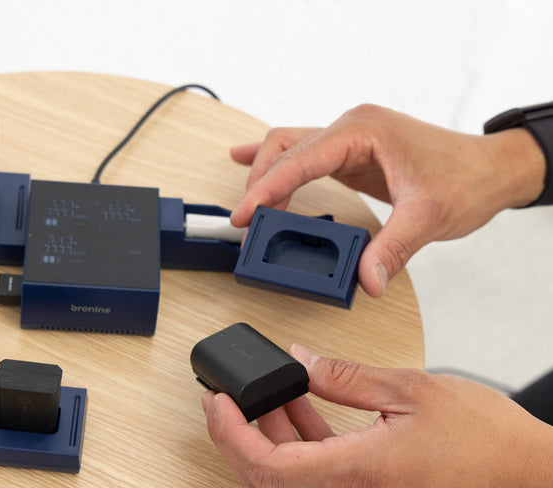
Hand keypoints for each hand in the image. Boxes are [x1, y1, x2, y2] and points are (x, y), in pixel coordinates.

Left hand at [202, 344, 552, 487]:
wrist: (524, 470)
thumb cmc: (483, 437)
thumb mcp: (409, 389)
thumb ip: (346, 376)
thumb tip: (300, 362)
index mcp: (360, 470)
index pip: (270, 468)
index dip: (232, 436)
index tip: (217, 404)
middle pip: (267, 477)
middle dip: (238, 435)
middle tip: (226, 397)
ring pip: (289, 474)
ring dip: (268, 433)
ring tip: (266, 391)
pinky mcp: (369, 486)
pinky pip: (316, 468)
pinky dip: (299, 436)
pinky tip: (300, 402)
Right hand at [229, 105, 544, 296]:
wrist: (492, 168)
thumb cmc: (467, 177)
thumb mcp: (429, 215)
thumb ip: (392, 249)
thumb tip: (364, 281)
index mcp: (363, 131)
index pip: (299, 158)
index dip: (265, 188)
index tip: (244, 215)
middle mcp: (351, 128)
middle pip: (285, 148)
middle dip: (259, 185)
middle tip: (245, 223)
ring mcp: (350, 139)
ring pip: (290, 148)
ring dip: (265, 176)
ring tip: (248, 208)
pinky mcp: (352, 153)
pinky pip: (304, 155)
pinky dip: (277, 164)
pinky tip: (251, 163)